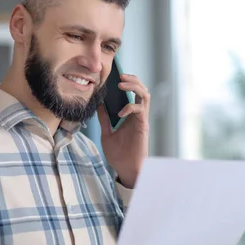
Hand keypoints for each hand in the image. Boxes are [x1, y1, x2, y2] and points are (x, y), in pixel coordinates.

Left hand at [97, 73, 150, 187]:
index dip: (128, 81)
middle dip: (133, 79)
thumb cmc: (119, 154)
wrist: (125, 169)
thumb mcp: (106, 133)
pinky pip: (140, 110)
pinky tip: (120, 112)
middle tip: (121, 75)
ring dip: (135, 86)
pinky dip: (130, 106)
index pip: (133, 92)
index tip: (116, 75)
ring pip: (145, 95)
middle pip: (142, 89)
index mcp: (131, 115)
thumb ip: (104, 119)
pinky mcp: (143, 126)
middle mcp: (138, 115)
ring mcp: (141, 119)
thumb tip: (98, 105)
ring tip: (122, 84)